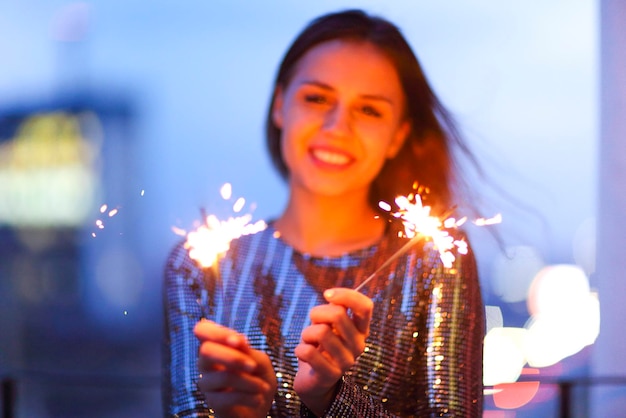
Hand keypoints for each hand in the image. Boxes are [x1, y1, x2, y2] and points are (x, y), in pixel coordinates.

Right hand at [194, 320, 276, 417]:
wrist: (261, 408)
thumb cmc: (259, 379)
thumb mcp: (260, 362)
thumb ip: (248, 351)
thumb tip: (237, 340)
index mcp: (217, 346)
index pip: (202, 330)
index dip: (217, 332)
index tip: (238, 341)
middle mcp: (206, 363)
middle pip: (206, 351)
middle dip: (234, 357)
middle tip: (253, 367)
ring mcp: (207, 383)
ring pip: (223, 376)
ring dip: (249, 382)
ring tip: (263, 388)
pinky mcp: (212, 402)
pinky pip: (228, 397)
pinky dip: (249, 397)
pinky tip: (258, 399)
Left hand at [294, 287, 372, 414]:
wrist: (313, 380)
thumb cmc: (320, 345)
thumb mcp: (327, 323)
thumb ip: (333, 309)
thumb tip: (332, 295)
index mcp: (361, 330)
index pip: (365, 306)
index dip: (346, 295)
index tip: (327, 294)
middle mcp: (359, 345)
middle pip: (338, 314)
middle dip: (317, 313)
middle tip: (312, 323)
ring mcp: (346, 362)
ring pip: (321, 332)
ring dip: (306, 333)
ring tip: (308, 342)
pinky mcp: (330, 375)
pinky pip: (309, 352)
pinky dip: (299, 349)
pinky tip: (302, 354)